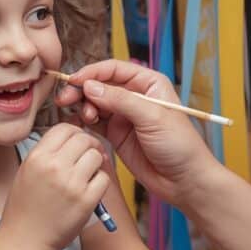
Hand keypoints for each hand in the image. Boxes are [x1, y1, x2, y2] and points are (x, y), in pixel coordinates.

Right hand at [0, 123, 109, 249]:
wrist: (24, 240)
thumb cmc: (25, 207)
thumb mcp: (27, 171)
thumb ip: (47, 153)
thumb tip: (72, 138)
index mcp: (37, 157)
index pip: (64, 128)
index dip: (75, 133)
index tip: (78, 142)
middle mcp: (54, 166)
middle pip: (84, 139)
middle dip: (90, 146)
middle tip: (90, 156)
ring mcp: (71, 183)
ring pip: (97, 156)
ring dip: (96, 163)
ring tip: (88, 174)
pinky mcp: (86, 200)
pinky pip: (104, 178)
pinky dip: (100, 182)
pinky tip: (91, 190)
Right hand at [54, 59, 216, 207]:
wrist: (184, 180)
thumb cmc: (179, 146)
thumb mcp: (152, 118)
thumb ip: (121, 100)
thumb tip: (90, 87)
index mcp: (149, 83)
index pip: (114, 69)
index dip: (92, 72)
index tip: (74, 80)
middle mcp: (135, 96)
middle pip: (100, 84)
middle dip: (82, 89)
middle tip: (66, 99)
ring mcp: (124, 115)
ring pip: (95, 102)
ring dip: (83, 106)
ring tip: (85, 117)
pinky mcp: (116, 134)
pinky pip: (95, 121)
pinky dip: (85, 120)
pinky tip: (81, 124)